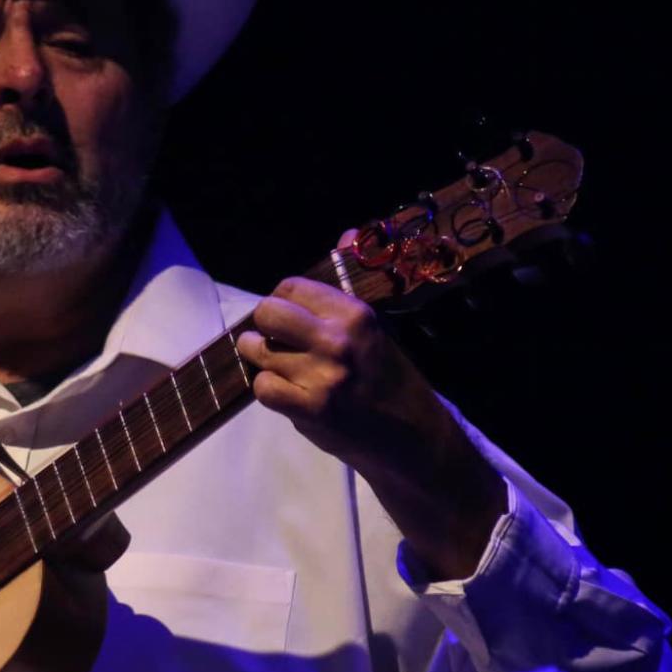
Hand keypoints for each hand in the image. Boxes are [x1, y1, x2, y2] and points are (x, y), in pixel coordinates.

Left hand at [236, 274, 419, 469]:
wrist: (412, 437)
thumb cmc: (390, 379)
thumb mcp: (376, 328)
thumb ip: (348, 286)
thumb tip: (345, 234)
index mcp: (354, 314)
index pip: (291, 287)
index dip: (283, 300)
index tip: (290, 316)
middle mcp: (337, 341)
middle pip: (267, 312)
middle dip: (265, 326)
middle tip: (277, 340)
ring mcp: (321, 376)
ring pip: (258, 351)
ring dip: (263, 359)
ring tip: (284, 368)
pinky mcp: (310, 410)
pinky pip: (262, 387)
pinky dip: (267, 390)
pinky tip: (287, 392)